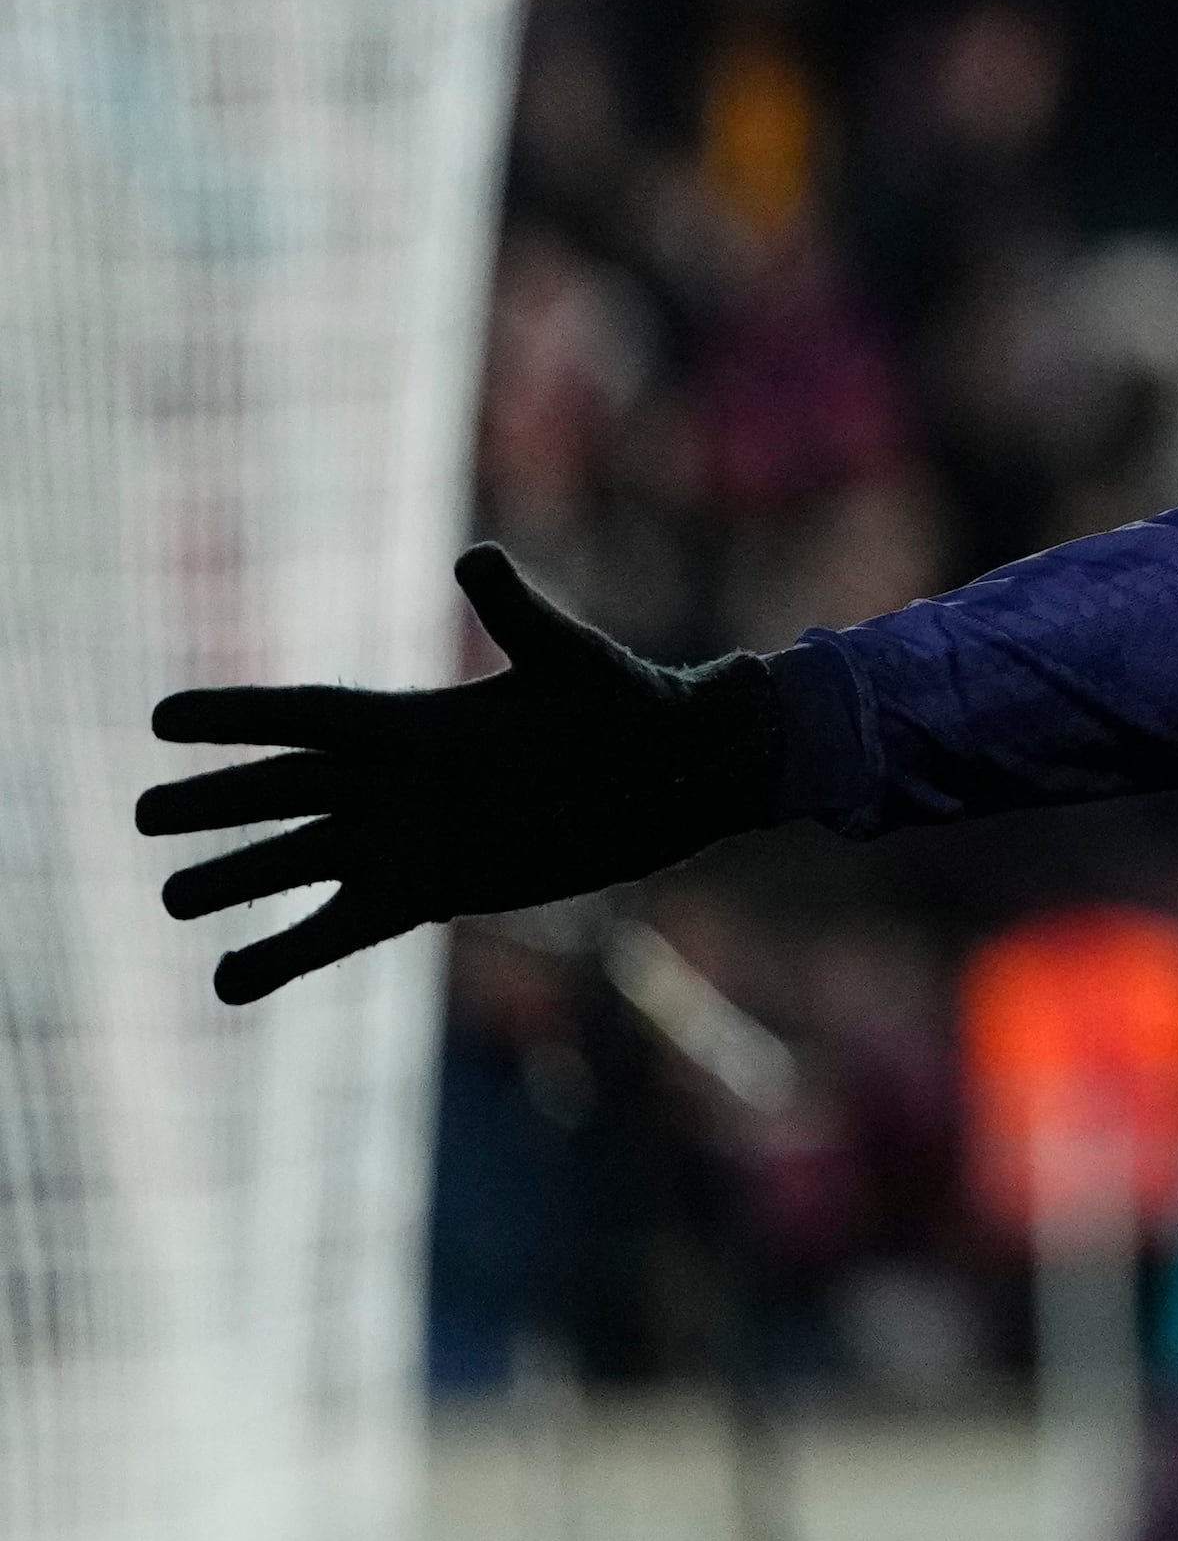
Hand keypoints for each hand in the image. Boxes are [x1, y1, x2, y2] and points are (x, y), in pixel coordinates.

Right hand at [137, 545, 787, 1005]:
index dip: (236, 717)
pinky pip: (342, 926)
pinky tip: (233, 981)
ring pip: (301, 862)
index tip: (160, 718)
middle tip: (139, 815)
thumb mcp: (571, 660)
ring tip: (171, 900)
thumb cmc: (630, 704)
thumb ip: (517, 615)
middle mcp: (398, 781)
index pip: (306, 717)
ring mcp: (409, 839)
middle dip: (215, 802)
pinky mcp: (432, 892)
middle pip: (286, 792)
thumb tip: (475, 559)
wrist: (674, 776)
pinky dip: (290, 952)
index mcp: (417, 721)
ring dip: (238, 881)